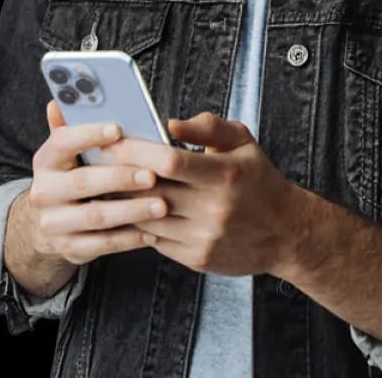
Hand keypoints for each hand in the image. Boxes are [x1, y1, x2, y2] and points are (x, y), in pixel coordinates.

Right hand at [24, 99, 165, 266]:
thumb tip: (59, 101)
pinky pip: (101, 245)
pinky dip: (129, 238)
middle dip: (120, 178)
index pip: (64, 142)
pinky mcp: (68, 249)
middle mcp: (44, 192)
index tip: (118, 128)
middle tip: (152, 174)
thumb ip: (72, 125)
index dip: (90, 134)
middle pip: (84, 182)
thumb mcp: (69, 149)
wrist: (51, 222)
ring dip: (132, 210)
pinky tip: (152, 231)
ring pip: (95, 217)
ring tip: (162, 205)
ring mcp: (54, 224)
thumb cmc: (73, 173)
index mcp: (45, 160)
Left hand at [106, 111, 296, 276]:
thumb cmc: (259, 180)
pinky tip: (134, 209)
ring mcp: (204, 237)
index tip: (113, 139)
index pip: (170, 161)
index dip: (137, 150)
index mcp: (225, 174)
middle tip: (97, 160)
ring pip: (148, 218)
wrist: (285, 231)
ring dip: (125, 202)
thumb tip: (170, 123)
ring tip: (107, 184)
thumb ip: (208, 126)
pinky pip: (156, 240)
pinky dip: (142, 223)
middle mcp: (214, 208)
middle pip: (152, 191)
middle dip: (121, 175)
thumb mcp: (243, 141)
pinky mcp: (197, 259)